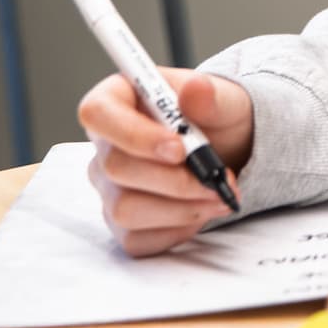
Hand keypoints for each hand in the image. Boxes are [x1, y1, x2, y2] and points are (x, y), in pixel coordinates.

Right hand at [76, 67, 254, 256]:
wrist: (230, 147)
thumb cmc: (215, 115)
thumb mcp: (223, 97)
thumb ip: (211, 95)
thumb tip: (197, 89)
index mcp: (117, 100)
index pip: (97, 113)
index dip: (134, 134)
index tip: (179, 148)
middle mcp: (104, 146)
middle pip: (116, 168)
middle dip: (174, 179)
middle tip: (215, 179)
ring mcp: (109, 187)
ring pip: (125, 210)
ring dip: (180, 209)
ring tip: (217, 196)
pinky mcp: (122, 222)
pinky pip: (136, 238)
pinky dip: (176, 230)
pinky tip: (201, 212)